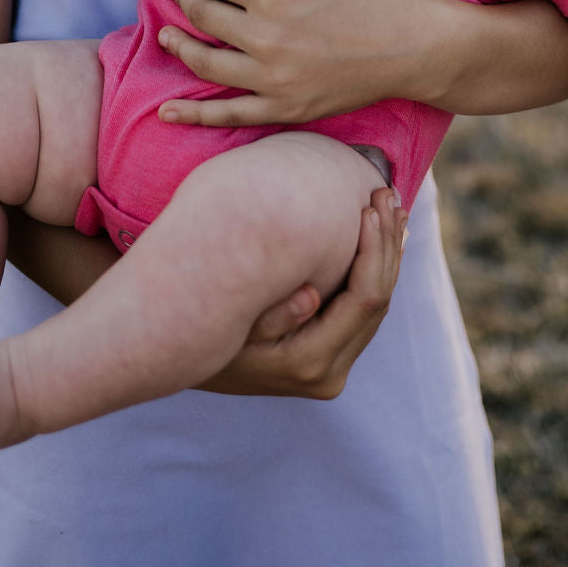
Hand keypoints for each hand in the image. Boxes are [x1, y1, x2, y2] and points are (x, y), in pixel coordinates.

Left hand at [156, 0, 443, 126]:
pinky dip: (194, 116)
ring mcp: (272, 80)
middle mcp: (264, 39)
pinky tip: (168, 112)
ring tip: (166, 34)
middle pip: (204, 17)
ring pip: (205, 64)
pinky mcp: (284, 109)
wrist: (414, 46)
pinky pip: (229, 116)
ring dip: (178, 46)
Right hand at [198, 187, 407, 396]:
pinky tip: (381, 238)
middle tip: (387, 193)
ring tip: (392, 208)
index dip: (373, 250)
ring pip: (376, 304)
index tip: (370, 208)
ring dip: (385, 253)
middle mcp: (329, 373)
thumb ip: (271, 314)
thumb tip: (313, 295)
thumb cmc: (198, 331)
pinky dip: (374, 269)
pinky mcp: (328, 357)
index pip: (364, 300)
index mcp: (310, 363)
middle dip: (386, 244)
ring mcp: (331, 369)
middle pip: (378, 300)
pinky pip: (363, 309)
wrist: (175, 359)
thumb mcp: (227, 321)